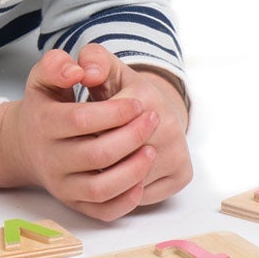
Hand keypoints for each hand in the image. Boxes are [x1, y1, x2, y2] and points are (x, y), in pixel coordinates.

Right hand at [0, 49, 158, 221]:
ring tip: (153, 149)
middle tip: (154, 118)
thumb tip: (80, 70)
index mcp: (43, 124)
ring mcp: (62, 186)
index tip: (139, 101)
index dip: (116, 111)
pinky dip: (127, 200)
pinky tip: (142, 179)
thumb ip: (57, 64)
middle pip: (97, 154)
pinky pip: (104, 211)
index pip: (82, 119)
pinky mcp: (75, 204)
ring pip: (101, 189)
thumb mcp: (44, 77)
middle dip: (133, 136)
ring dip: (134, 170)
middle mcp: (50, 159)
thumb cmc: (46, 106)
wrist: (26, 144)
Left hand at [73, 44, 191, 206]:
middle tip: (81, 149)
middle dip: (92, 156)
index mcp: (147, 97)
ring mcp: (178, 153)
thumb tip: (84, 73)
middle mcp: (170, 126)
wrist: (152, 112)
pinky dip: (125, 191)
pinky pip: (142, 196)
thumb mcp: (102, 67)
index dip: (83, 132)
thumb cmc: (119, 92)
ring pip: (129, 180)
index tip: (76, 128)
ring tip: (94, 163)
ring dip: (107, 177)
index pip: (101, 126)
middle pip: (115, 156)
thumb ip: (89, 62)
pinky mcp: (182, 175)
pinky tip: (115, 175)